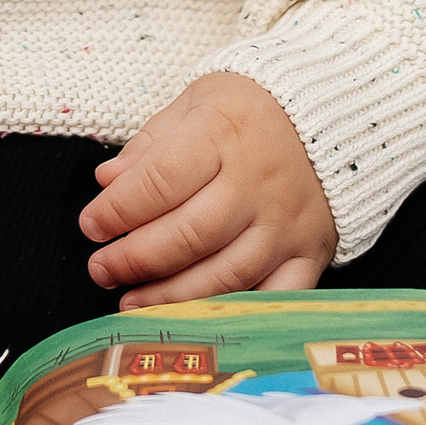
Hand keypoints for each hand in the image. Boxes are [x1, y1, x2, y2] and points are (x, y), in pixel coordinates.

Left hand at [82, 73, 337, 305]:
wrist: (335, 114)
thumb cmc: (252, 109)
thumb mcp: (196, 104)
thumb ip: (150, 145)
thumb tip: (106, 182)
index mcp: (224, 133)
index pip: (160, 180)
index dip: (118, 210)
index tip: (90, 226)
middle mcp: (258, 181)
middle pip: (189, 235)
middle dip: (135, 258)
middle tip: (101, 270)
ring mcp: (287, 223)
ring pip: (225, 274)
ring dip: (171, 295)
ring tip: (130, 300)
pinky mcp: (311, 253)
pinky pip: (273, 297)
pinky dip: (235, 314)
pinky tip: (196, 320)